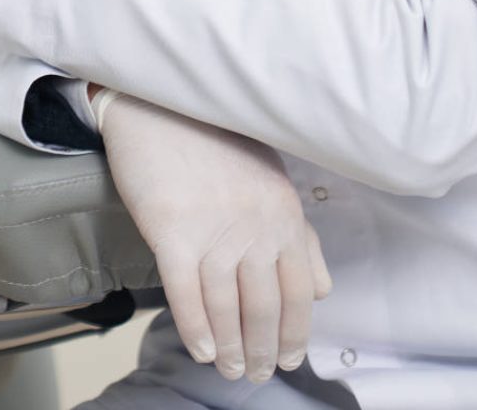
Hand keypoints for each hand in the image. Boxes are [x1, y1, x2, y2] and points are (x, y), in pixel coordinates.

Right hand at [97, 93, 331, 385]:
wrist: (156, 102)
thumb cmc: (211, 136)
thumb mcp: (268, 175)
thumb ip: (297, 232)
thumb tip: (320, 287)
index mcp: (284, 213)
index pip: (301, 291)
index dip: (295, 332)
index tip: (290, 357)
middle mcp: (255, 227)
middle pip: (265, 307)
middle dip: (264, 349)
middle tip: (258, 374)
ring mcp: (212, 231)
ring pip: (227, 308)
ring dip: (230, 347)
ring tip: (229, 368)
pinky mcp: (171, 231)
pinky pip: (186, 294)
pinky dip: (196, 328)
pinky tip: (201, 348)